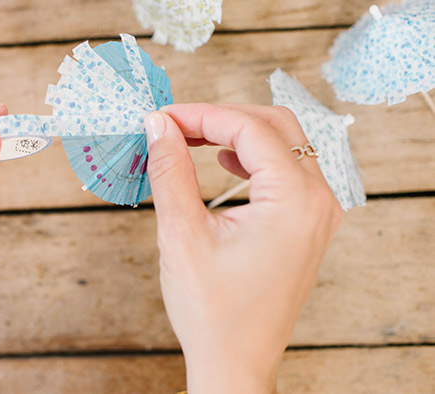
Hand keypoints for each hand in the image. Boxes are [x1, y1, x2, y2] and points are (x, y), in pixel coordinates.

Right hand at [144, 104, 341, 393]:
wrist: (235, 362)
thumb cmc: (212, 310)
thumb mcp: (182, 234)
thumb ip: (170, 171)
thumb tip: (159, 126)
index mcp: (294, 201)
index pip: (249, 129)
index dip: (201, 115)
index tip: (162, 118)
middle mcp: (318, 201)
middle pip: (274, 126)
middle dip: (221, 118)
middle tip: (174, 125)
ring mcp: (318, 214)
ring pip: (283, 145)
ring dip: (237, 134)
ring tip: (192, 139)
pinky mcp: (307, 225)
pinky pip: (286, 171)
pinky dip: (253, 157)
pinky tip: (224, 161)